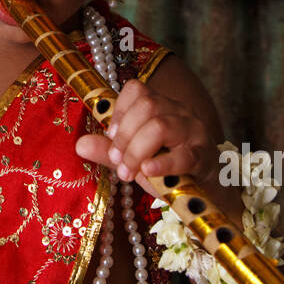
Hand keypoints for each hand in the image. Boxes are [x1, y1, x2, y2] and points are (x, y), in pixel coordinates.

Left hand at [74, 80, 216, 201]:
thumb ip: (109, 151)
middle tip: (117, 161)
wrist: (204, 193)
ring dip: (137, 152)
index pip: (137, 89)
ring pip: (161, 126)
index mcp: (160, 107)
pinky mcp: (205, 156)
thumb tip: (79, 144)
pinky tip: (147, 170)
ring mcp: (193, 132)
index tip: (111, 137)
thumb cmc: (167, 170)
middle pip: (147, 106)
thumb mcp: (133, 159)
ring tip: (128, 173)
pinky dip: (162, 163)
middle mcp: (178, 112)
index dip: (119, 111)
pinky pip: (183, 155)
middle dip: (125, 135)